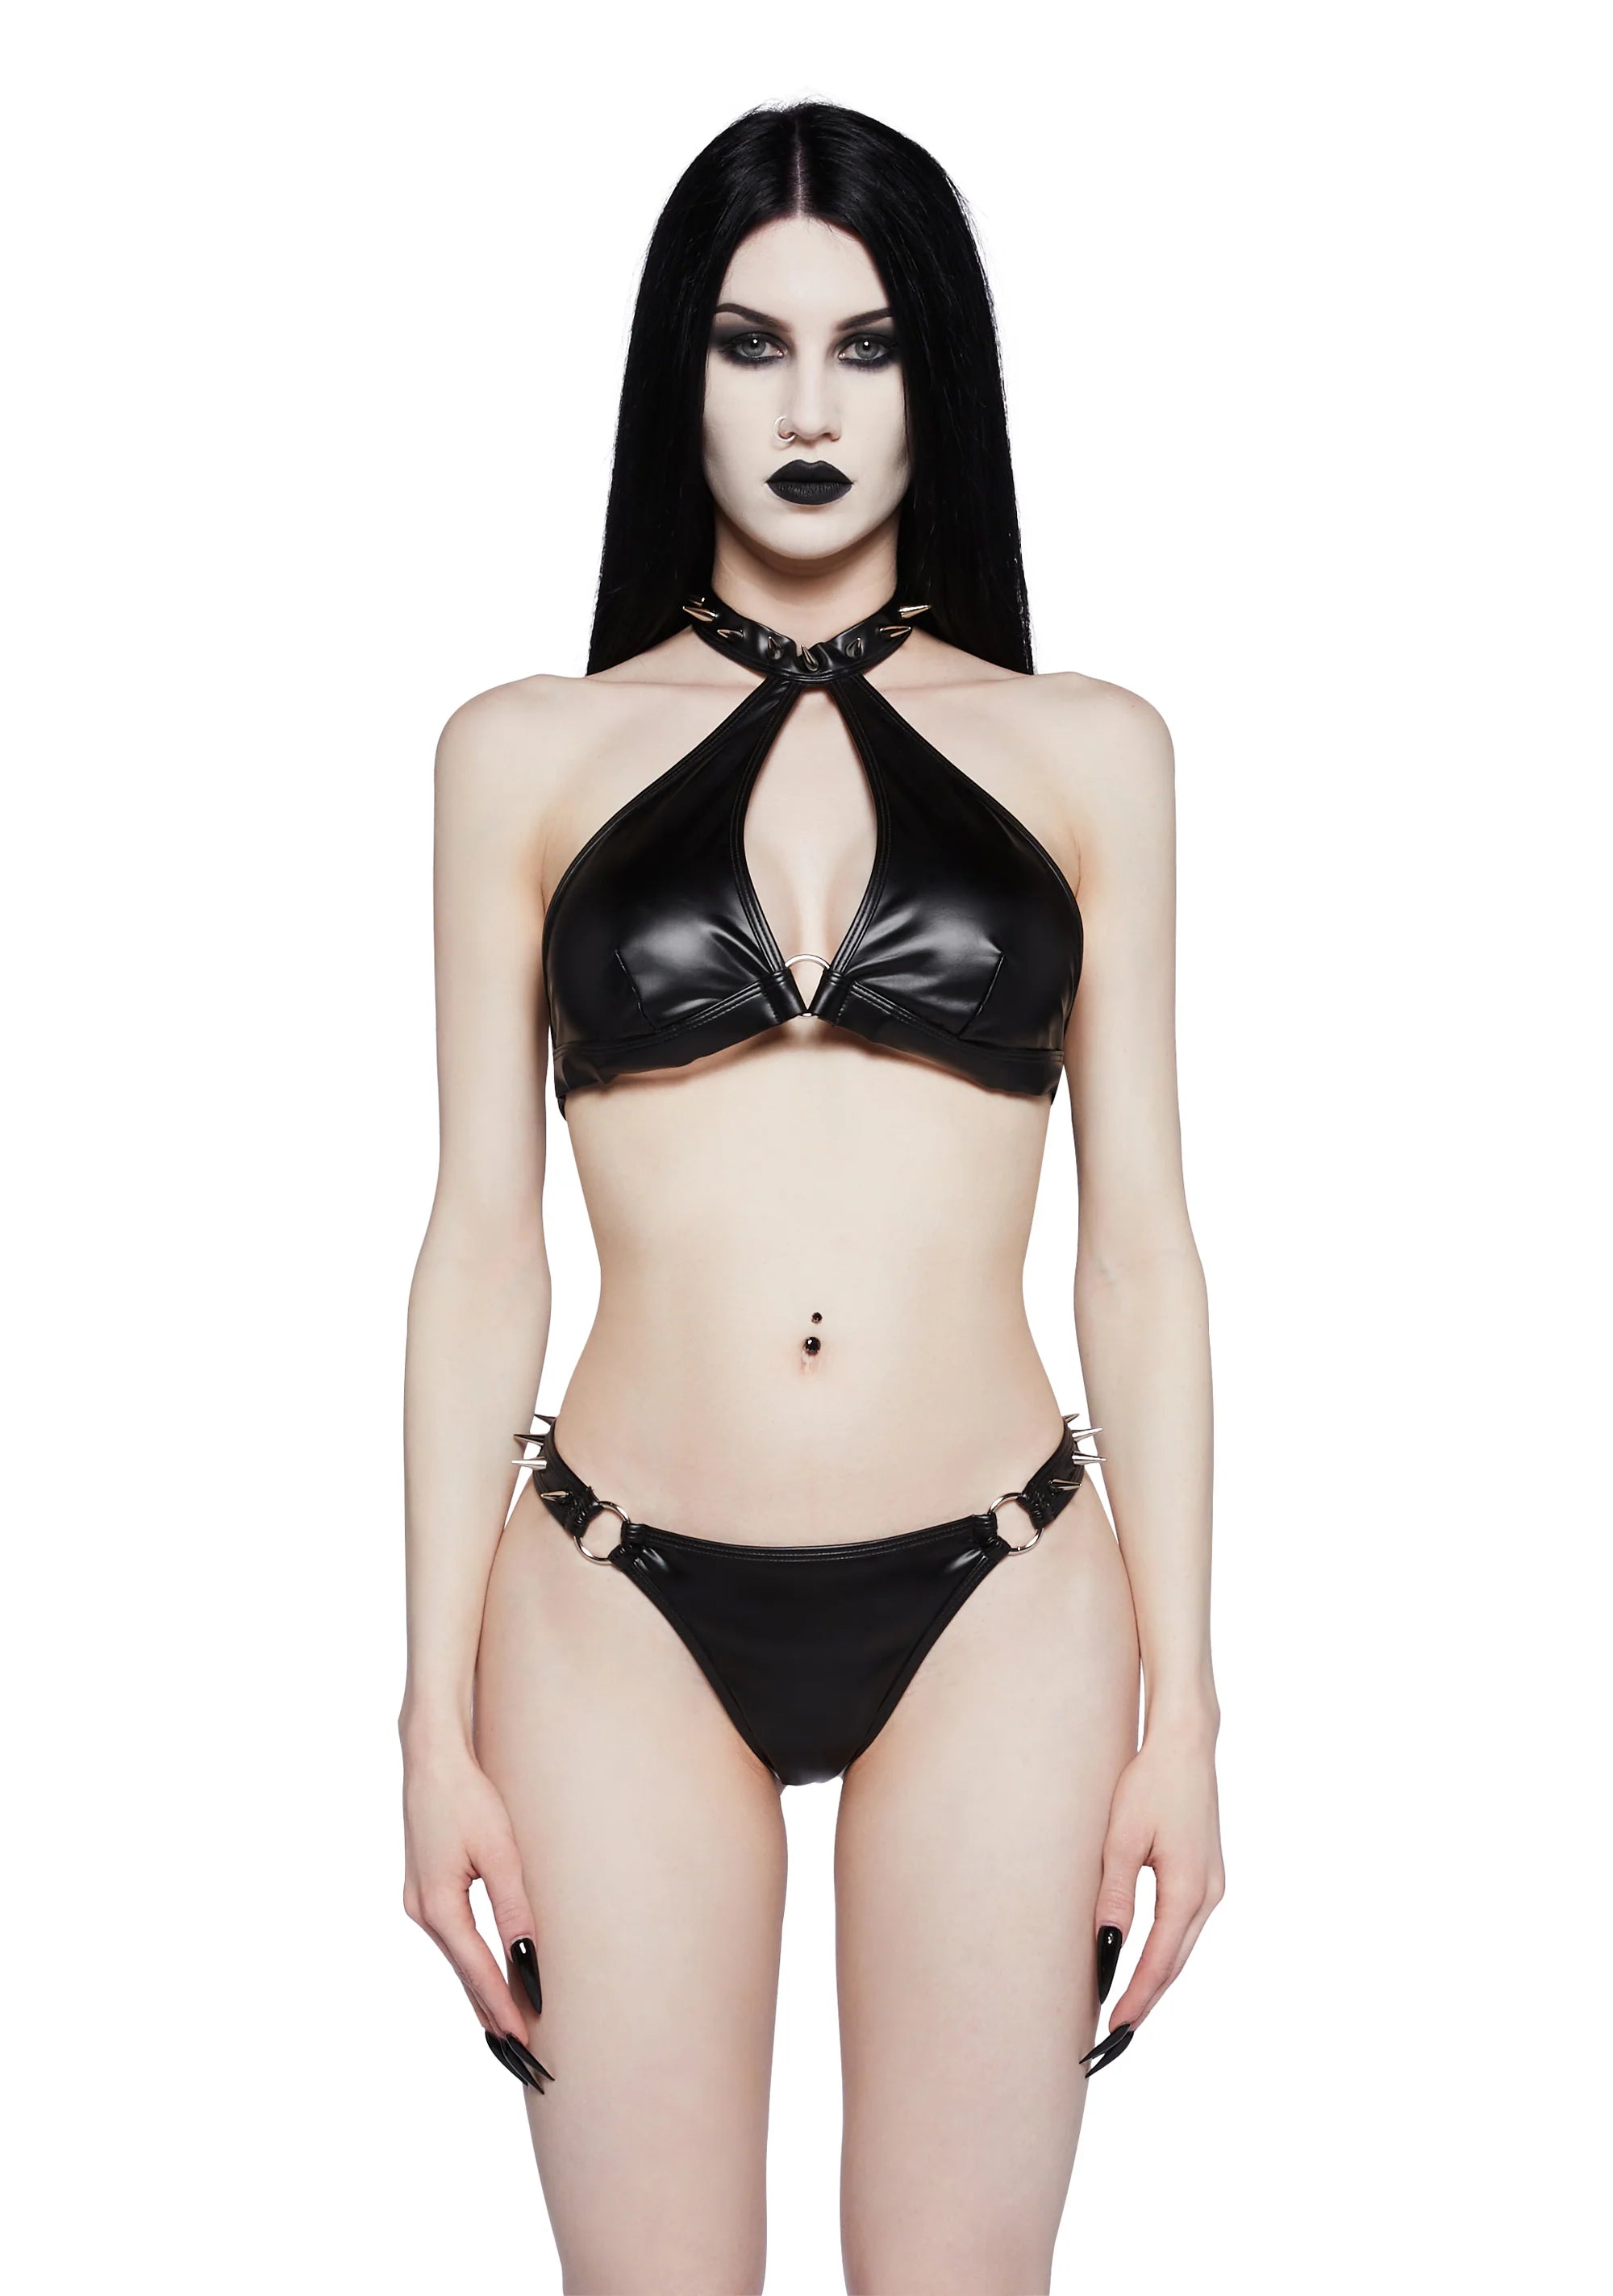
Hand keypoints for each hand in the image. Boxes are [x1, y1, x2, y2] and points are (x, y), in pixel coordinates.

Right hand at [402, 1738, 553, 2089]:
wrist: (431, 1759)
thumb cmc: (468, 1798)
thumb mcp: (500, 1852)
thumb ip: (514, 1909)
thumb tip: (529, 1960)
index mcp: (438, 1906)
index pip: (477, 1971)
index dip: (503, 2008)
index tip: (525, 2041)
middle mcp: (421, 1911)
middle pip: (463, 1976)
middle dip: (492, 2016)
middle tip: (522, 2057)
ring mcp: (419, 1902)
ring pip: (457, 1961)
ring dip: (481, 1994)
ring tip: (509, 2033)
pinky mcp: (425, 1891)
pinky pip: (453, 1942)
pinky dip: (471, 1967)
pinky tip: (487, 1983)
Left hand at [1090, 1722, 1224, 2047]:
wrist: (1186, 1745)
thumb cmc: (1149, 1785)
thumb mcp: (1122, 1840)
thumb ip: (1116, 1896)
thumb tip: (1107, 1946)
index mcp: (1188, 1890)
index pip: (1159, 1961)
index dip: (1136, 1997)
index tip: (1115, 2027)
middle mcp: (1209, 1895)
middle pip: (1175, 1962)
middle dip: (1147, 1999)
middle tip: (1118, 2034)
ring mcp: (1213, 1885)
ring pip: (1182, 1946)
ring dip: (1157, 1977)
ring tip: (1129, 2007)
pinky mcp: (1208, 1873)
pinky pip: (1186, 1925)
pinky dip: (1167, 1950)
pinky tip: (1148, 1961)